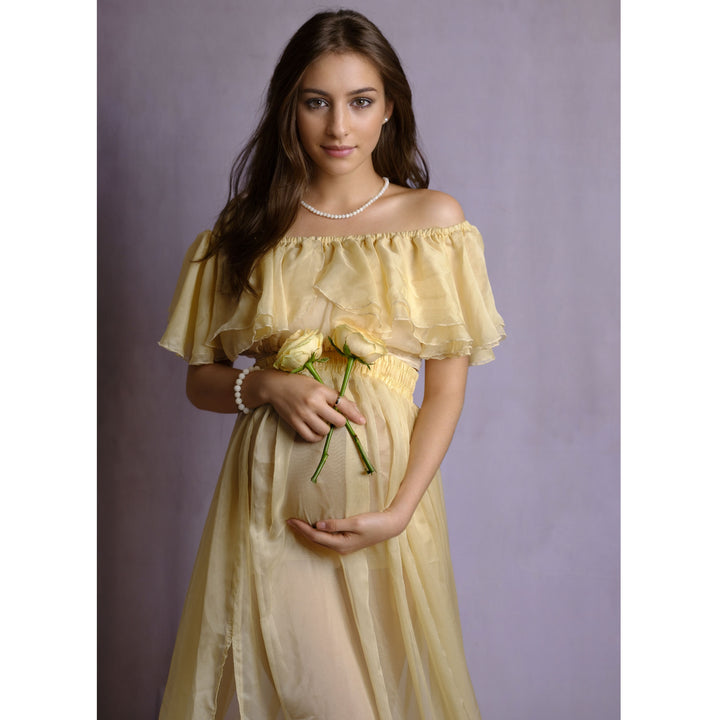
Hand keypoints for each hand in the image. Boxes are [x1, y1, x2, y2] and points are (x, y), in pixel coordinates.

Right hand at [257, 369, 365, 442]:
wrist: (275, 386)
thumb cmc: (299, 384)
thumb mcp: (318, 385)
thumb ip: (335, 397)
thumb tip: (354, 410)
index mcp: (320, 390)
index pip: (342, 404)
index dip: (354, 414)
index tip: (362, 421)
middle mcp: (313, 402)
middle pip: (337, 421)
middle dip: (339, 422)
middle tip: (334, 419)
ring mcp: (303, 414)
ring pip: (324, 431)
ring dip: (326, 429)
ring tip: (322, 423)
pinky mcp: (294, 423)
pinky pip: (310, 437)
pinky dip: (316, 436)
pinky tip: (315, 431)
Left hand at [286, 509, 406, 554]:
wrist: (391, 525)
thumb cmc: (375, 523)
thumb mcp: (355, 522)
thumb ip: (335, 524)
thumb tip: (317, 525)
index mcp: (341, 544)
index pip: (316, 536)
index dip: (302, 528)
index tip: (291, 520)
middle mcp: (340, 547)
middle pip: (316, 539)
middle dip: (302, 531)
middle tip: (289, 521)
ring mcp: (344, 545)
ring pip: (321, 539)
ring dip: (308, 531)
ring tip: (297, 524)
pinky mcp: (348, 540)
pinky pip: (328, 537)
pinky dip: (318, 531)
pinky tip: (314, 526)